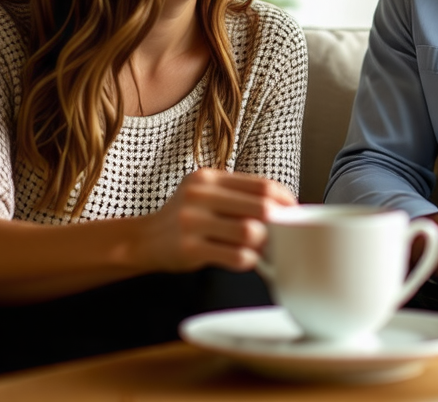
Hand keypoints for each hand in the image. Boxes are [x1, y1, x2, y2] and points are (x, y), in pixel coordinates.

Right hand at [141, 169, 295, 273]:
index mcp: (209, 178)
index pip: (262, 185)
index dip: (285, 200)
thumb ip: (237, 196)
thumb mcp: (206, 194)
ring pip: (250, 232)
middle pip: (261, 207)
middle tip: (282, 235)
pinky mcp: (190, 249)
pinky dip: (249, 260)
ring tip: (263, 249)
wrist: (144, 239)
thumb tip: (282, 207)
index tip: (294, 212)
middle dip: (278, 224)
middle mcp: (200, 195)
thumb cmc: (185, 218)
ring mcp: (193, 222)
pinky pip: (235, 256)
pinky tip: (246, 260)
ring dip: (264, 244)